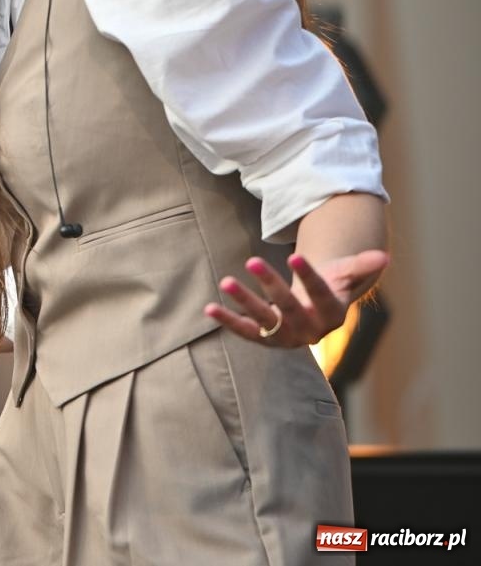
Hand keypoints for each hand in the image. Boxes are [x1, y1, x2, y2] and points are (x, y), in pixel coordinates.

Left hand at [204, 249, 388, 347]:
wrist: (314, 308)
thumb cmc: (330, 285)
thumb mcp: (345, 273)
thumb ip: (361, 266)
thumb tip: (384, 256)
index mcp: (333, 315)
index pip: (321, 295)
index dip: (309, 276)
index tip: (294, 254)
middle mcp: (309, 331)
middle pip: (290, 307)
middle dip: (271, 284)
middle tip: (252, 259)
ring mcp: (286, 338)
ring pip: (264, 321)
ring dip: (244, 301)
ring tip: (226, 280)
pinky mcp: (265, 339)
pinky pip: (245, 331)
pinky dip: (228, 320)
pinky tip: (209, 307)